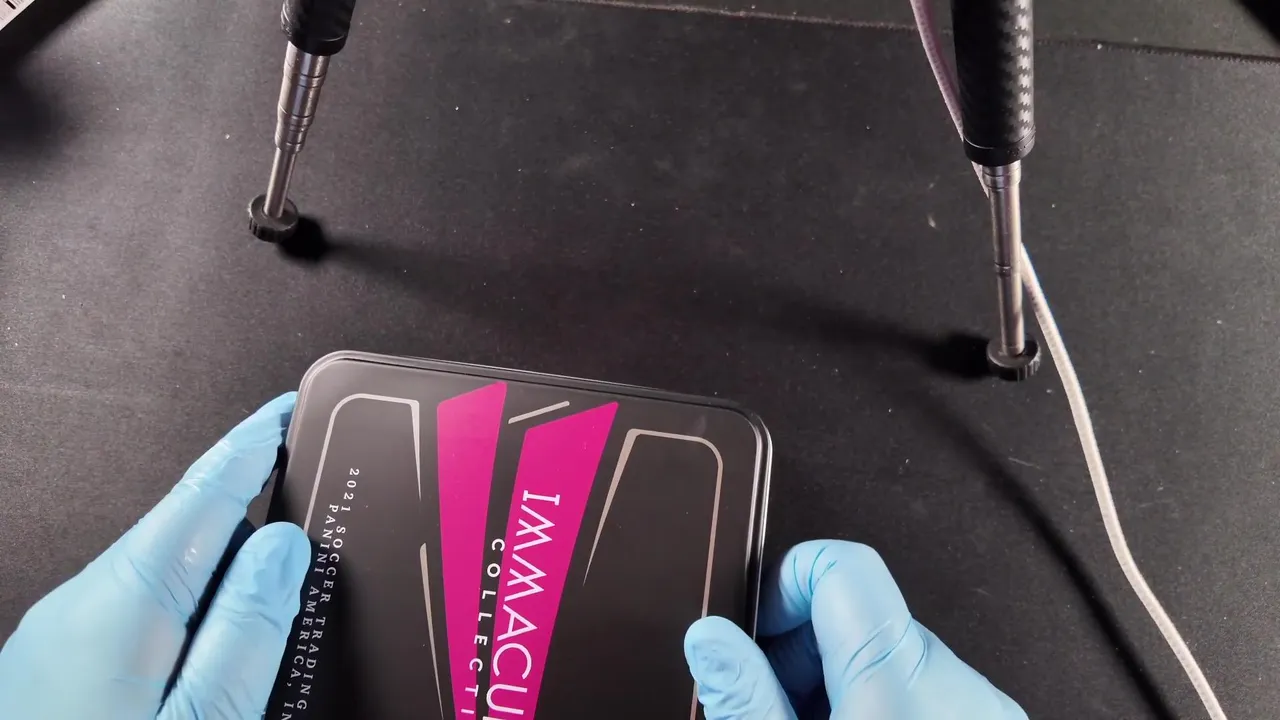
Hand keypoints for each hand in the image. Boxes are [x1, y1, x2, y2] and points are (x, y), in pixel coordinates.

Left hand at [0, 394, 309, 719]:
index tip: (286, 411)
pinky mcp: (52, 670)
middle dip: (252, 537)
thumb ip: (247, 631)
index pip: (203, 494)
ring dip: (218, 594)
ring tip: (259, 650)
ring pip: (163, 582)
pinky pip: (134, 618)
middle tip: (312, 554)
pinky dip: (185, 624)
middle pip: (189, 538)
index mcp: (118, 607)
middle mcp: (78, 607)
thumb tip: (284, 549)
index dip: (253, 445)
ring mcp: (57, 638)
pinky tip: (206, 673)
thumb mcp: (202, 719)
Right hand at [684, 540, 1026, 718]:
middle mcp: (954, 682)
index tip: (755, 636)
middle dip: (799, 655)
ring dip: (835, 691)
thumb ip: (745, 696)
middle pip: (856, 614)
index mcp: (899, 674)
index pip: (838, 563)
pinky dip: (877, 709)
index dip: (784, 585)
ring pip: (886, 659)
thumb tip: (710, 638)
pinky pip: (921, 694)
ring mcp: (979, 707)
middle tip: (770, 709)